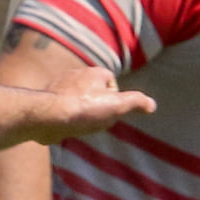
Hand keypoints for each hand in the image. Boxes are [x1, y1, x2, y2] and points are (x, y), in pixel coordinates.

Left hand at [32, 68, 154, 142]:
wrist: (48, 116)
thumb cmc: (84, 109)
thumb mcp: (116, 106)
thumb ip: (135, 103)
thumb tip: (152, 105)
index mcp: (95, 72)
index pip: (113, 87)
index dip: (114, 103)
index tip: (108, 114)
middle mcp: (77, 73)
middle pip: (95, 95)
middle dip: (96, 109)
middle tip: (92, 121)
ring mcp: (60, 84)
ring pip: (78, 101)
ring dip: (81, 114)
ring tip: (78, 125)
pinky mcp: (47, 98)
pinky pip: (62, 108)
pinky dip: (65, 117)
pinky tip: (64, 127)